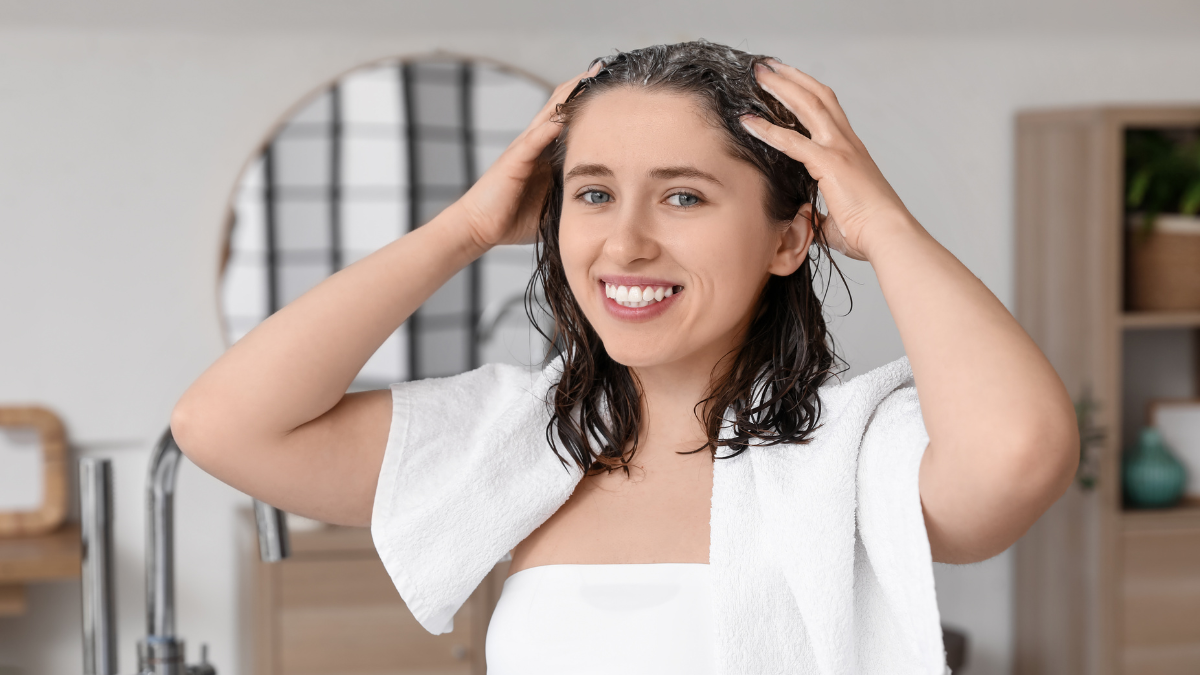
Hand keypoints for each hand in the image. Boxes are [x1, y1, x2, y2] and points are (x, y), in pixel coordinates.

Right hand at [455, 63, 601, 249]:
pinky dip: (548, 128)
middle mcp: (534, 145)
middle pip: (559, 107)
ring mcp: (523, 150)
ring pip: (548, 115)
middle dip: (581, 87)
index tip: (611, 89)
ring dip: (567, 97)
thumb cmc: (513, 218)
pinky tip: (562, 117)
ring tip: (588, 78)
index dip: (587, 103)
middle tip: (603, 67)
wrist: (480, 227)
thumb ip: (571, 194)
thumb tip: (603, 202)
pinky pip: (532, 141)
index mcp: (545, 153)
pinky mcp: (513, 162)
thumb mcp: (553, 204)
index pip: (569, 120)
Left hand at [741, 60, 916, 260]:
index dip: (807, 93)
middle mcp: (847, 144)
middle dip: (792, 78)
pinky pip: (792, 140)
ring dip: (781, 87)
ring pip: (808, 105)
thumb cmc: (869, 232)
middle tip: (768, 66)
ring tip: (759, 74)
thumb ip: (821, 215)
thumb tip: (809, 222)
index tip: (788, 82)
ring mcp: (840, 149)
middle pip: (819, 97)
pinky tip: (748, 122)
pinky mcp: (830, 163)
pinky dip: (767, 130)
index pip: (828, 111)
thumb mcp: (838, 220)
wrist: (888, 236)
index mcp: (851, 153)